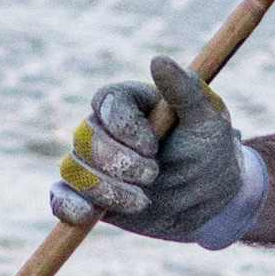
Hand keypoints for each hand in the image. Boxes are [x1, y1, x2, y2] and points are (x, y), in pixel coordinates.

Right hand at [51, 57, 260, 244]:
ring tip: (142, 201)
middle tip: (153, 175)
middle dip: (118, 162)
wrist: (212, 199)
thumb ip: (184, 90)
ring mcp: (94, 163)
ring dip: (106, 190)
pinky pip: (62, 197)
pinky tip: (87, 215)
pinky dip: (68, 206)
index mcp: (129, 102)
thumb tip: (158, 60)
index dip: (124, 127)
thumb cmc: (211, 149)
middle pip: (86, 138)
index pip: (106, 103)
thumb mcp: (208, 119)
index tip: (153, 146)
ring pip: (74, 170)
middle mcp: (105, 129)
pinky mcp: (90, 195)